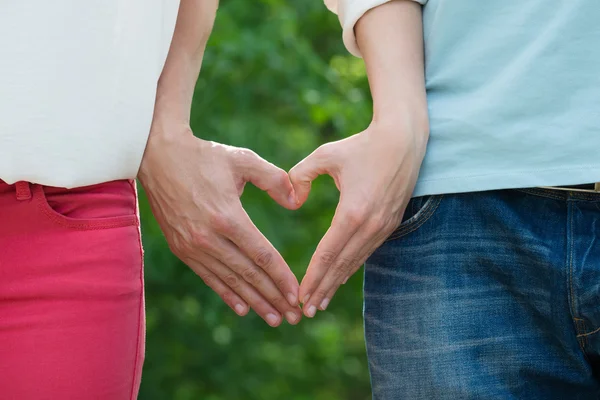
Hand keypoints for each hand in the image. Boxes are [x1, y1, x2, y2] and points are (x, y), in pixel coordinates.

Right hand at [138, 122, 301, 326]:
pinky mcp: (181, 248)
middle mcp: (208, 237)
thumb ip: (274, 179)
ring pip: (230, 281)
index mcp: (227, 216)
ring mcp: (192, 246)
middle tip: (293, 317)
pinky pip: (209, 277)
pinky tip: (242, 308)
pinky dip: (227, 294)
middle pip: (248, 275)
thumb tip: (297, 203)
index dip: (282, 278)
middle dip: (273, 298)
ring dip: (253, 302)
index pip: (262, 256)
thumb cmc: (205, 157)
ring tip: (274, 318)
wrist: (157, 157)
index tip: (297, 294)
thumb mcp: (243, 160)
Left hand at [289, 120, 427, 317]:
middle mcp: (370, 225)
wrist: (403, 140)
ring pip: (355, 262)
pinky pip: (367, 252)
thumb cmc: (360, 145)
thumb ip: (301, 176)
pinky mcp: (389, 224)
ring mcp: (383, 226)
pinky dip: (351, 268)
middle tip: (305, 311)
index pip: (328, 254)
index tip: (299, 295)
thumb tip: (293, 201)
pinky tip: (340, 278)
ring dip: (337, 283)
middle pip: (341, 265)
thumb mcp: (325, 155)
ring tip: (320, 302)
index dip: (312, 277)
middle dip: (322, 289)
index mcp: (352, 211)